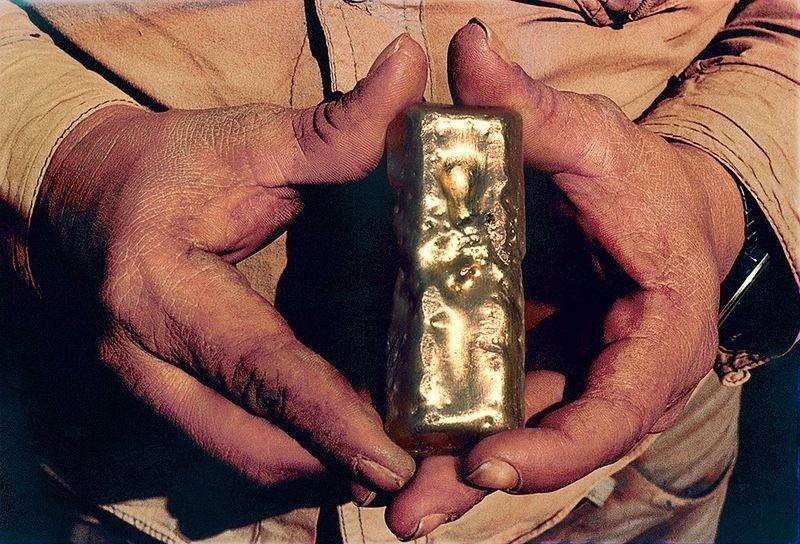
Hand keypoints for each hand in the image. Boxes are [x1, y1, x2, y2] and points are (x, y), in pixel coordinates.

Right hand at [30, 35, 426, 492]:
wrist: (76, 197)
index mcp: (159, 288)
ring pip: (235, 455)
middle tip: (408, 472)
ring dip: (310, 464)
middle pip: (244, 440)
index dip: (328, 417)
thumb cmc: (165, 166)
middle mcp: (141, 355)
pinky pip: (225, 441)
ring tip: (383, 460)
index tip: (390, 460)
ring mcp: (141, 385)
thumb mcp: (246, 139)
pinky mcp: (155, 394)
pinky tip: (333, 437)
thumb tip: (407, 65)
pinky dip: (283, 446)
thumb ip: (335, 124)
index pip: (258, 366)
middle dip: (328, 464)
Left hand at [384, 20, 744, 538]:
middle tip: (410, 516)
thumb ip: (528, 107)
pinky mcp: (550, 371)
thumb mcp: (590, 137)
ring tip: (396, 510)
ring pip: (527, 441)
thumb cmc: (638, 177)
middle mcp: (625, 370)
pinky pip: (509, 414)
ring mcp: (584, 377)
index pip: (621, 404)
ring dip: (461, 479)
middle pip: (559, 444)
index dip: (560, 443)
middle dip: (485, 482)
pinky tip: (404, 458)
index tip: (487, 461)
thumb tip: (467, 47)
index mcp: (660, 326)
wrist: (662, 209)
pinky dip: (462, 440)